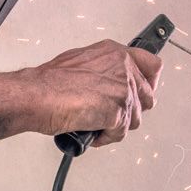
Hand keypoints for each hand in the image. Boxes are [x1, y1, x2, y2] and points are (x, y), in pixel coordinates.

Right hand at [26, 40, 162, 145]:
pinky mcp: (119, 111)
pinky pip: (120, 133)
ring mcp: (124, 89)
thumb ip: (103, 69)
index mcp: (115, 53)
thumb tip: (108, 82)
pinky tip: (91, 131)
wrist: (38, 95)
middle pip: (147, 97)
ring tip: (94, 123)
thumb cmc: (50, 82)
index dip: (149, 83)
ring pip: (135, 119)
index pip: (152, 65)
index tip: (142, 93)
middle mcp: (123, 67)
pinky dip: (105, 137)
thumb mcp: (80, 61)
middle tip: (112, 115)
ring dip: (116, 126)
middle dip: (130, 110)